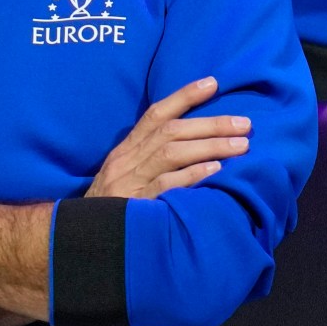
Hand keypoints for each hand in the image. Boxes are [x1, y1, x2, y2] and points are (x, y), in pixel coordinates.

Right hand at [87, 77, 249, 198]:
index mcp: (125, 151)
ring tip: (241, 146)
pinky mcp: (134, 206)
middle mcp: (126, 161)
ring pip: (171, 153)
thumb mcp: (125, 178)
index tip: (213, 83)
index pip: (155, 115)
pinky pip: (165, 185)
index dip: (184, 96)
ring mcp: (129, 182)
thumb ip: (150, 160)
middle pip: (171, 131)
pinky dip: (192, 174)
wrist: (82, 241)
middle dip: (210, 124)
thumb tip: (193, 146)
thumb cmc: (111, 209)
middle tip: (244, 124)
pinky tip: (215, 170)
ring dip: (209, 145)